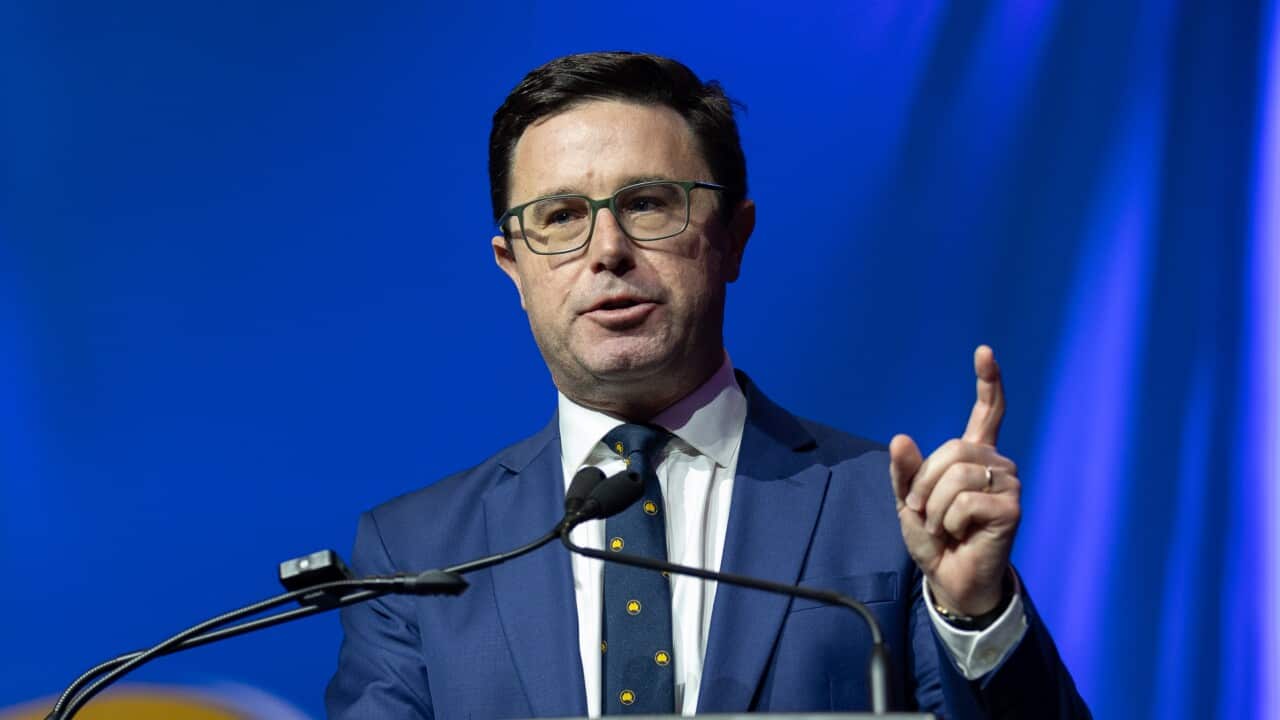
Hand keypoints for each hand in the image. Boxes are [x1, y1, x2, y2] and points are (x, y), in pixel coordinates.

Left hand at [889, 345, 1020, 615]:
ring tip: (943, 525)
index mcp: (973, 456)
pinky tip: (960, 534)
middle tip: (925, 512)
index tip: (984, 351)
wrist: (951, 578)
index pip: (987, 412)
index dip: (988, 381)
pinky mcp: (1012, 507)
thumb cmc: (934, 538)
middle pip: (952, 449)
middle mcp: (996, 463)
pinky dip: (949, 521)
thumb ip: (905, 472)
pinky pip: (964, 501)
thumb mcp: (909, 502)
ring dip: (935, 505)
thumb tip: (901, 438)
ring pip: (956, 475)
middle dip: (926, 483)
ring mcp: (1009, 483)